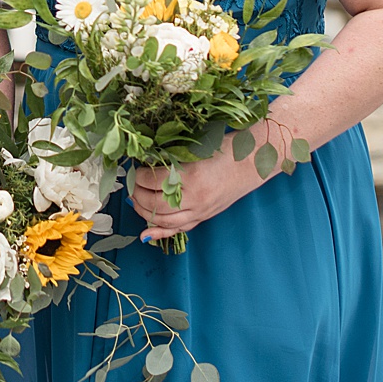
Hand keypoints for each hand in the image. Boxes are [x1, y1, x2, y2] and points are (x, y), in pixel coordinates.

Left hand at [128, 134, 271, 245]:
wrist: (252, 161)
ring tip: (135, 201)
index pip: (153, 181)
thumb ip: (171, 158)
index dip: (138, 176)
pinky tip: (146, 233)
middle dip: (136, 195)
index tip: (133, 168)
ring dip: (144, 212)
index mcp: (191, 176)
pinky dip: (160, 232)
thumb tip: (145, 164)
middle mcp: (196, 198)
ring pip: (164, 220)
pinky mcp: (205, 216)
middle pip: (155, 205)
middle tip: (130, 184)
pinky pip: (179, 229)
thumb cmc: (224, 148)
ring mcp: (201, 210)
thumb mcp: (195, 148)